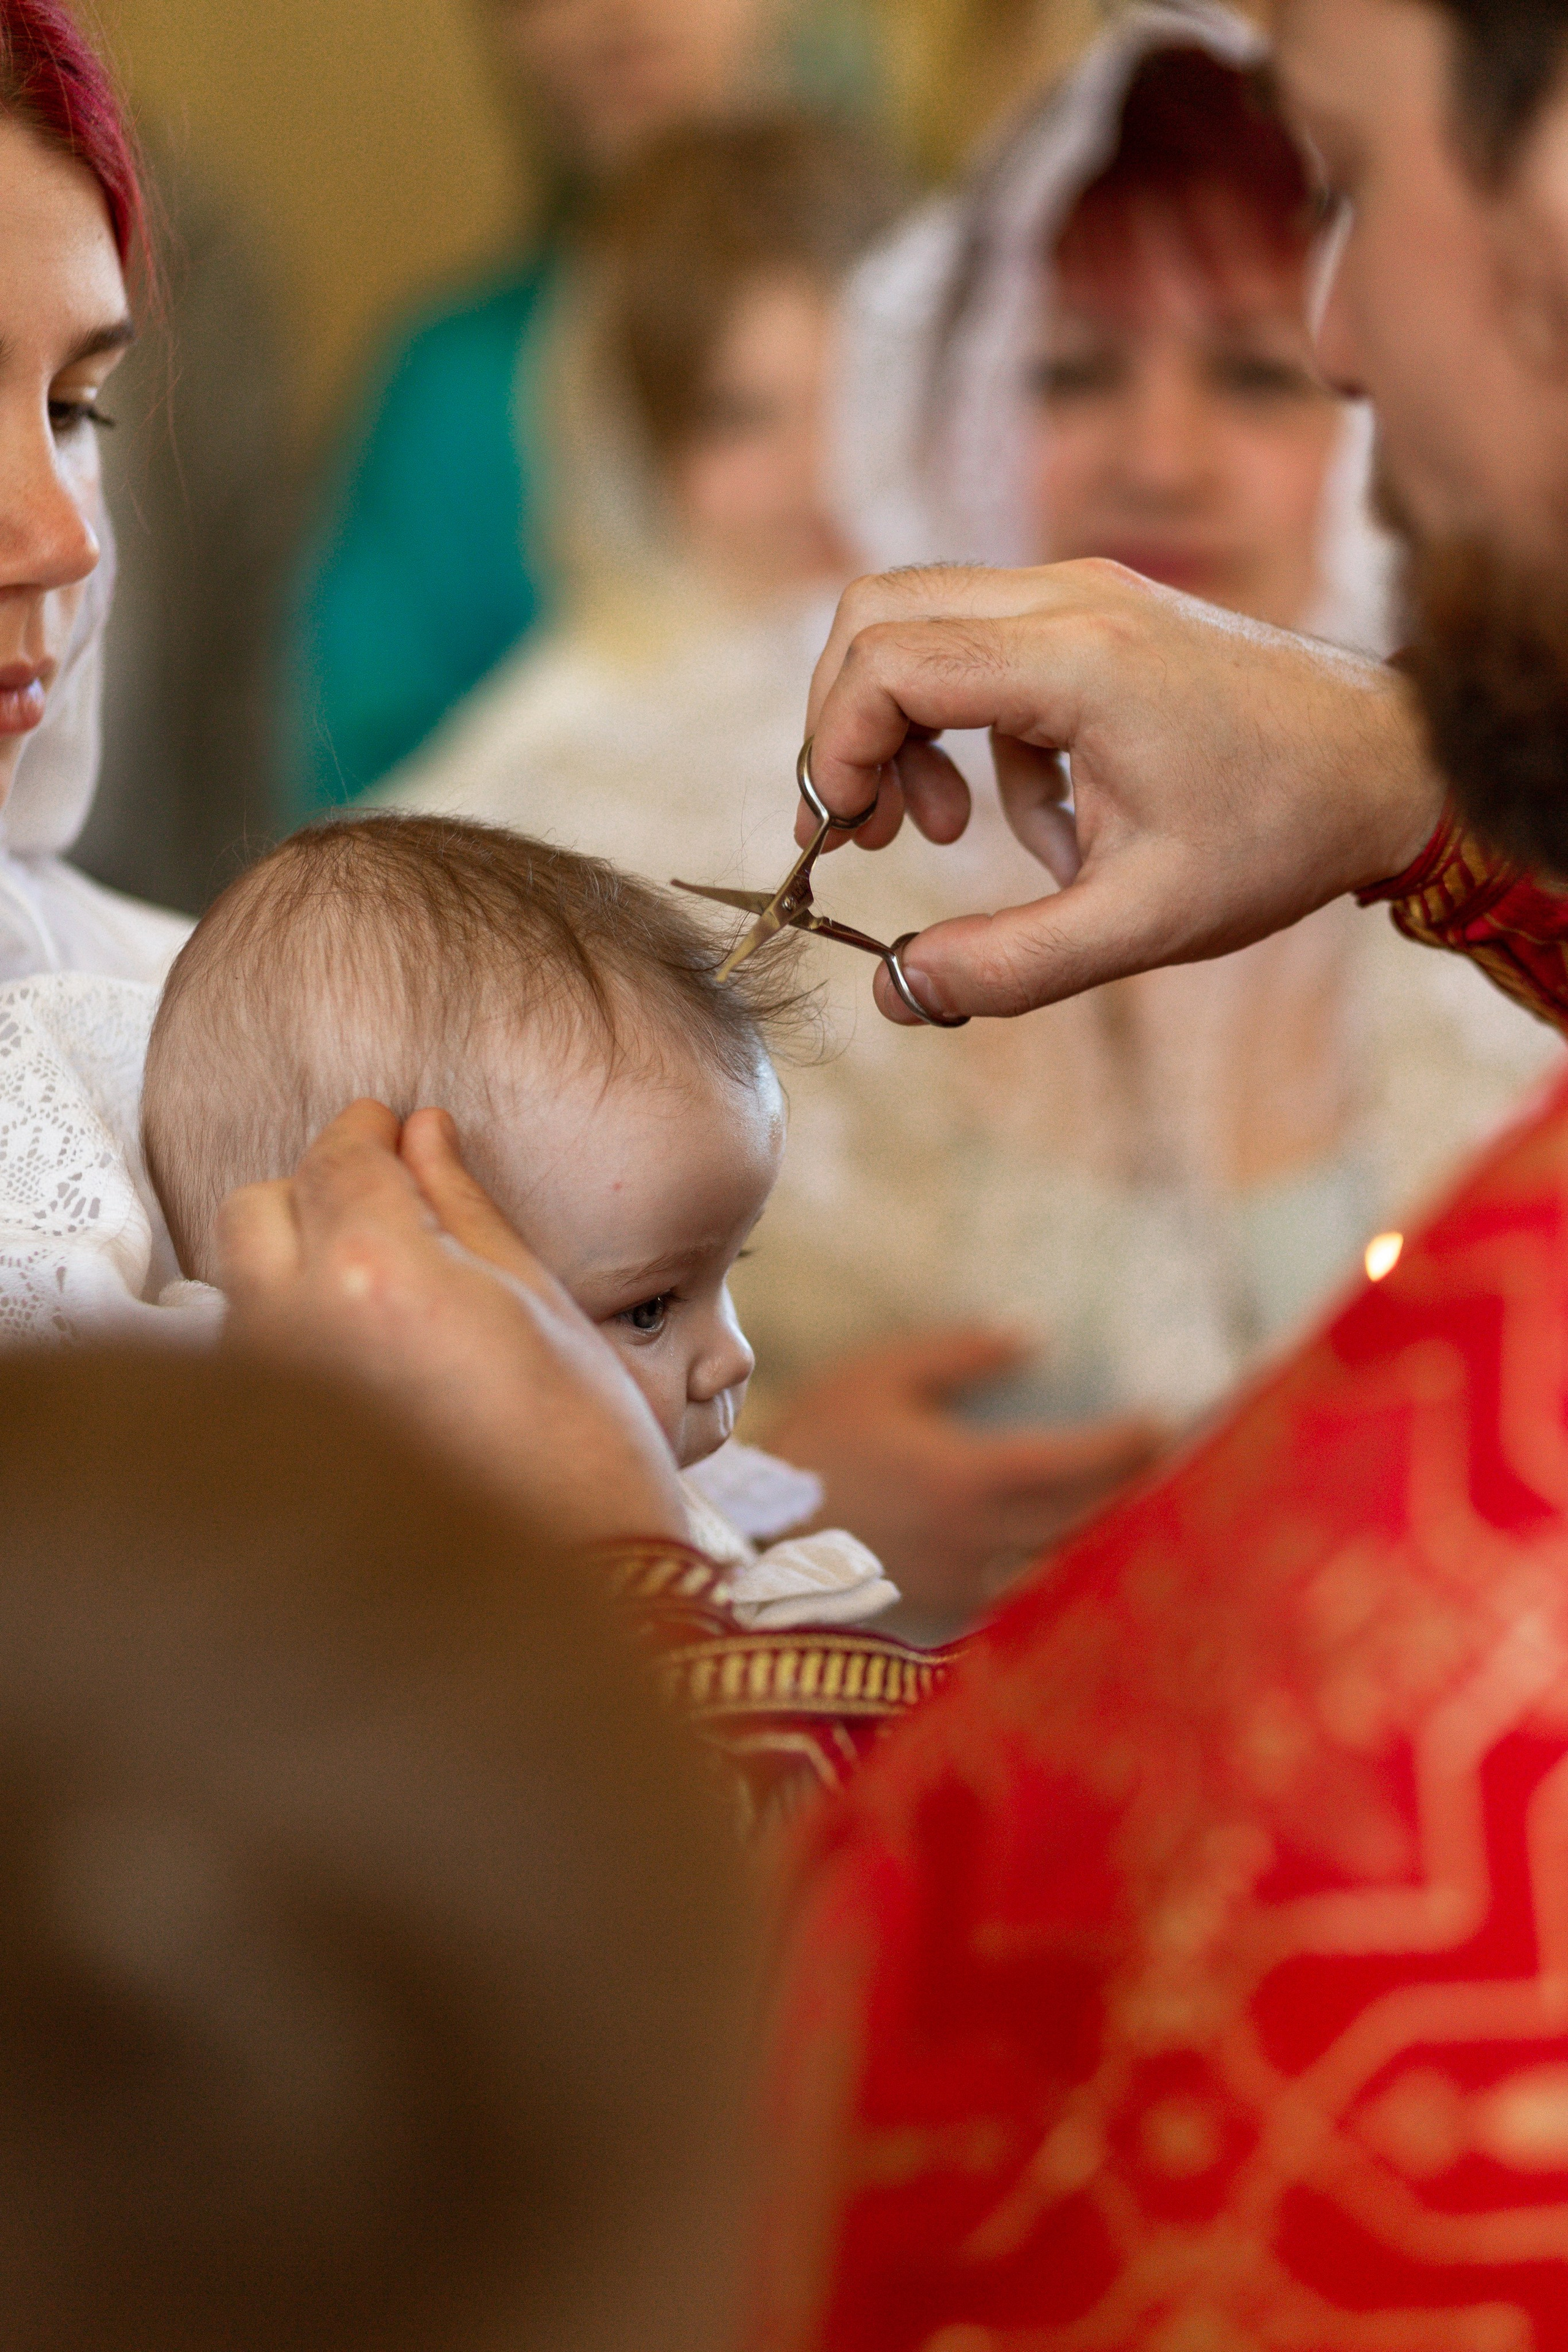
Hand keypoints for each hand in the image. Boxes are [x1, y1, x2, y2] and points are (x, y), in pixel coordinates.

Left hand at [216, 1100, 685, 1547]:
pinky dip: (290, 1329)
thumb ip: (463, 1207)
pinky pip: (251, 1355)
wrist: (580, 1586)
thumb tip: (423, 1132)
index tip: (387, 1122)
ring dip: (293, 1259)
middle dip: (312, 1189)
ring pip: (242, 1283)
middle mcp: (294, 1328)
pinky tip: (361, 1349)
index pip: (336, 1159)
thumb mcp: (538, 1303)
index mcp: (373, 1274)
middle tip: (383, 1196)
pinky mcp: (266, 1453)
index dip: (363, 1129)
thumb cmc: (583, 1450)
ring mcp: (270, 1397)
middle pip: (257, 1209)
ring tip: (377, 1276)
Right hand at [762, 1329, 1164, 1619]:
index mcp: (970, 1475)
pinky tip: (1084, 1554)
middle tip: (1180, 1463)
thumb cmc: (814, 1445)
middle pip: (1089, 1519)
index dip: (1131, 1441)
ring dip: (1112, 1538)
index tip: (1167, 1419)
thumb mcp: (878, 1376)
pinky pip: (1028, 1591)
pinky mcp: (949, 1607)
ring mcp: (968, 1581)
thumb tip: (1030, 1335)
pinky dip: (1065, 1571)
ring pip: (1066, 1564)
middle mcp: (982, 1538)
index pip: (1078, 1461)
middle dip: (1141, 1490)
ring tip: (1150, 1511)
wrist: (753, 1537)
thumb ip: (957, 1353)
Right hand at [799, 561, 1444, 1022]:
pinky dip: (974, 734)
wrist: (1396, 769)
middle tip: (868, 831)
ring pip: (924, 620)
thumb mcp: (1143, 923)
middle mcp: (1071, 597)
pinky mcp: (1099, 613)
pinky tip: (1044, 820)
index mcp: (1077, 658)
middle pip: (881, 613)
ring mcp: (1086, 593)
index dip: (835, 748)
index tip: (838, 839)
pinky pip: (984, 649)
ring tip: (943, 830)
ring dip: (908, 729)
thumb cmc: (1280, 836)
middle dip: (848, 724)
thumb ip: (1010, 965)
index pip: (889, 662)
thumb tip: (894, 992)